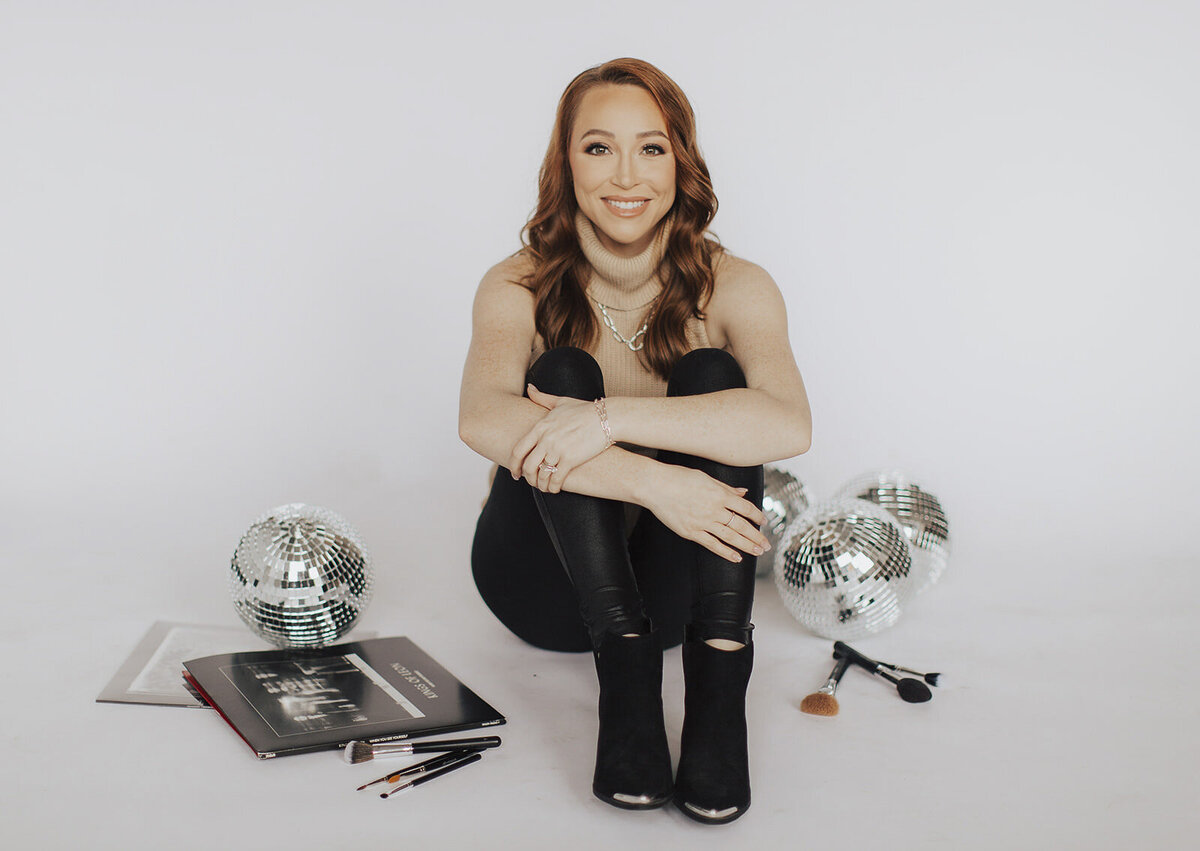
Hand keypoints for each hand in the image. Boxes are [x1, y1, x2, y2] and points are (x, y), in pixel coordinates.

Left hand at [508, 384, 609, 492]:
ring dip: (540, 484)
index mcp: (541, 427)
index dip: (514, 464)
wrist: (607, 417)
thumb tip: (529, 388)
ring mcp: (557, 450)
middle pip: (527, 465)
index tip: (515, 472)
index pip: (518, 450)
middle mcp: (546, 439)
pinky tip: (555, 489)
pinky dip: (553, 487)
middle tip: (530, 482)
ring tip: (544, 487)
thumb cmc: (585, 410)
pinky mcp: (571, 459)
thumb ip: (542, 397)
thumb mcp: (560, 401)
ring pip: (541, 474)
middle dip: (527, 477)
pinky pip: (556, 479)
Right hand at [642, 465, 769, 562]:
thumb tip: (742, 492)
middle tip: (766, 544)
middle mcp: (714, 509)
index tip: (764, 522)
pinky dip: (725, 552)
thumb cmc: (678, 477)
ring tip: (757, 552)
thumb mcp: (706, 477)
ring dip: (746, 545)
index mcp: (719, 494)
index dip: (757, 516)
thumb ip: (726, 487)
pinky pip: (712, 544)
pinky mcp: (690, 532)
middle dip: (756, 536)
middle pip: (741, 525)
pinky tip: (736, 557)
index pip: (745, 507)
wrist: (654, 486)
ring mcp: (702, 522)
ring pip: (730, 537)